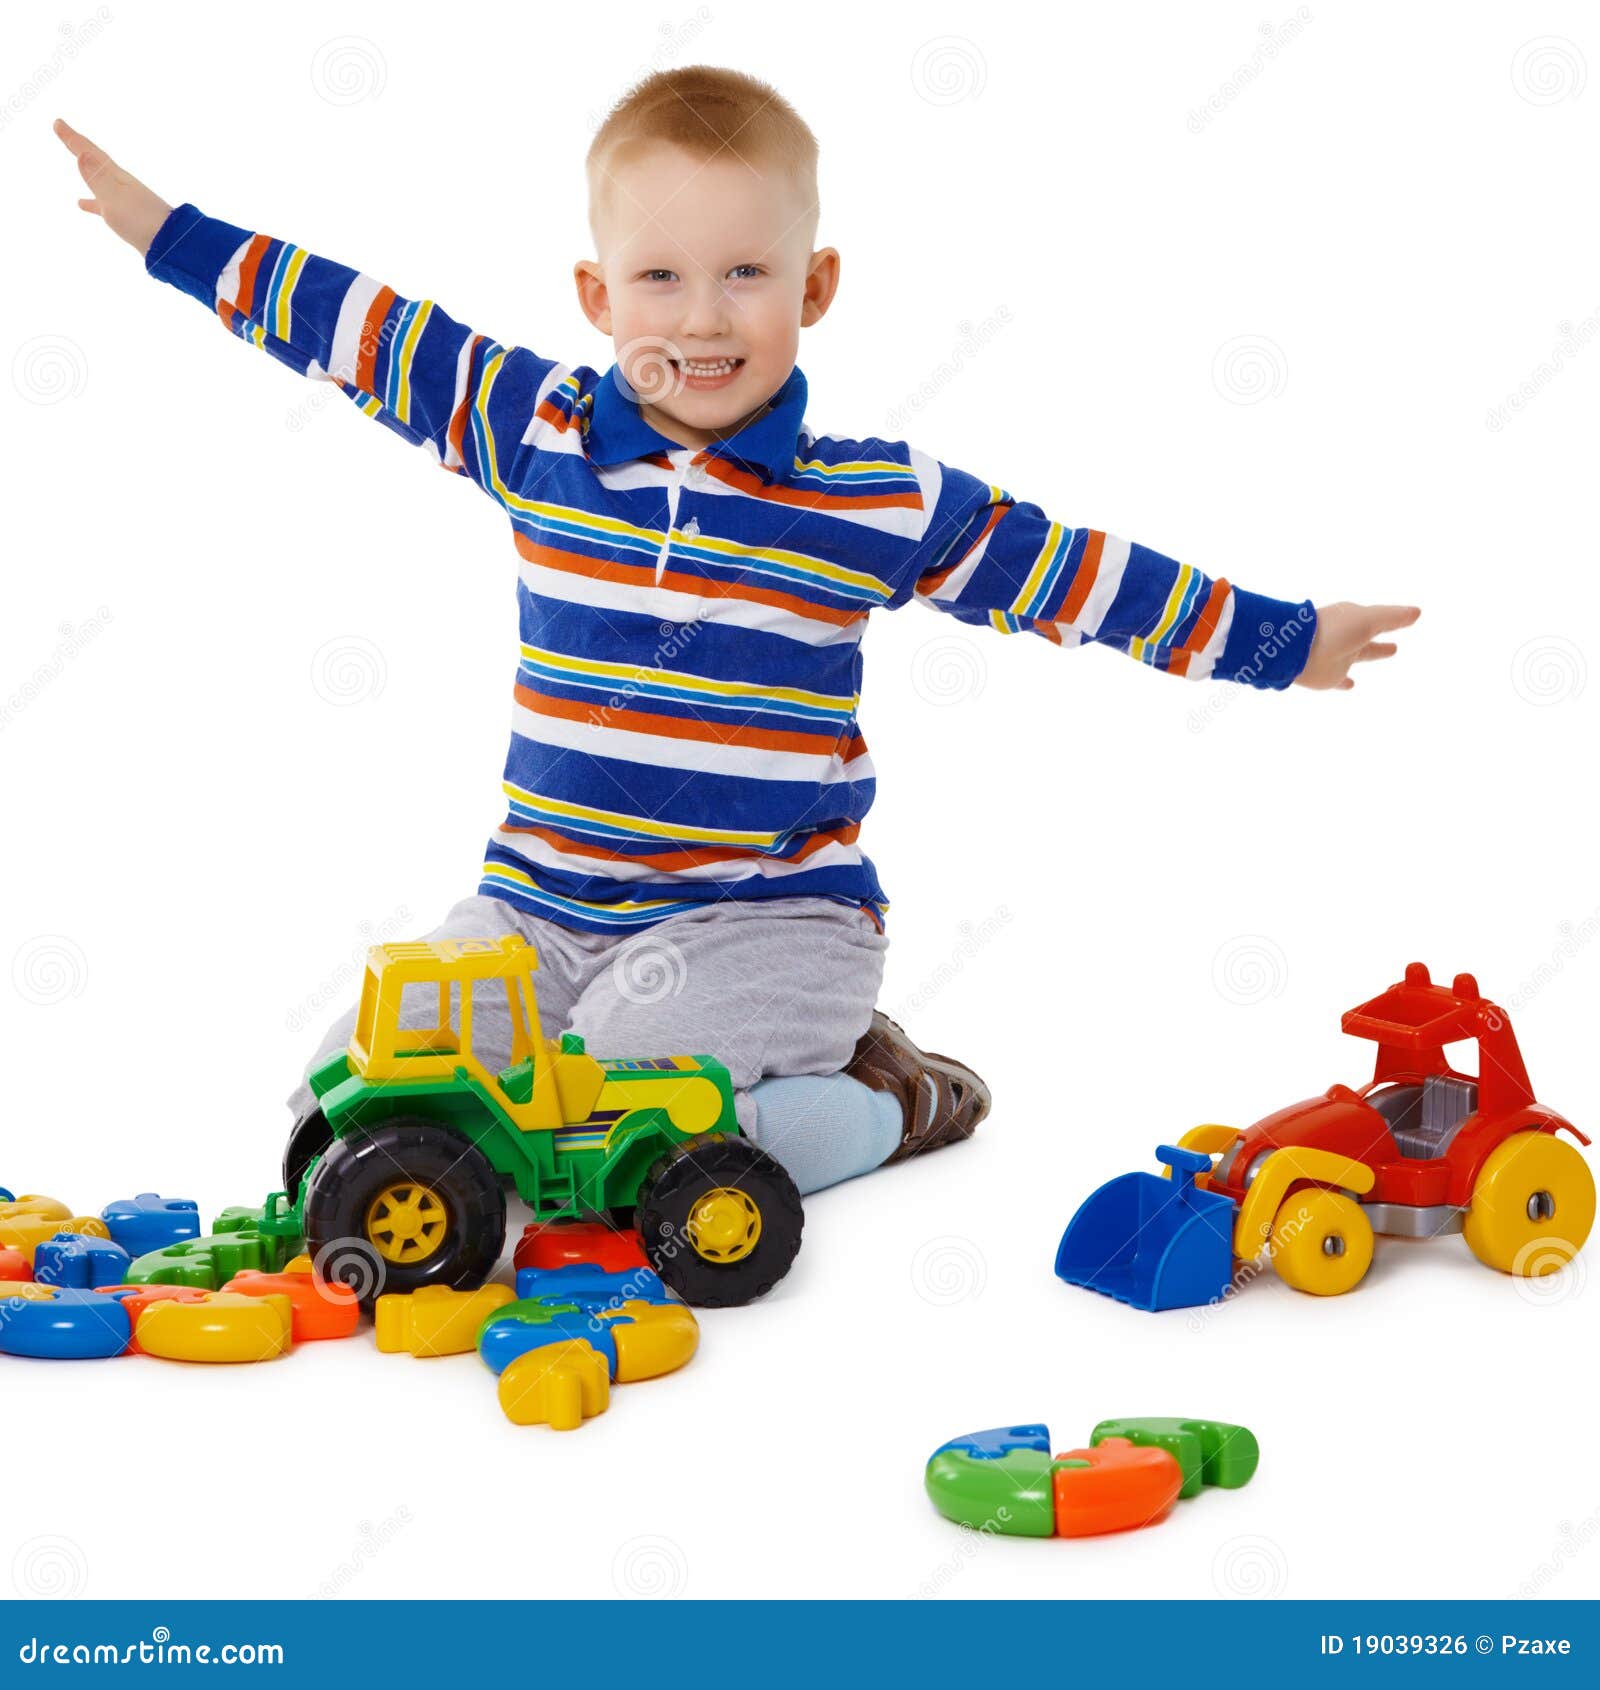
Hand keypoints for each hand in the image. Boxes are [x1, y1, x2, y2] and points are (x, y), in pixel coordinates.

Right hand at [53, 118, 171, 255]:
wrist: (171, 246)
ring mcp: (125, 201)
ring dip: (86, 169)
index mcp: (117, 177)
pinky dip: (92, 202)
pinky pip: (104, 205)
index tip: (58, 122)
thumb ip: (98, 177)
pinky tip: (83, 204)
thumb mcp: (115, 198)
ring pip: (100, 180)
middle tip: (64, 132)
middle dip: (79, 147)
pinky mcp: (128, 219)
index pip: (91, 153)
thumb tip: (83, 153)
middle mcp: (121, 185)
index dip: (73, 139)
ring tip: (75, 161)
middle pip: (95, 161)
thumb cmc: (142, 222)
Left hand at [1295, 601, 1419, 690]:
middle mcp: (1346, 637)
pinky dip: (1345, 682)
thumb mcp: (1369, 620)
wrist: (1299, 651)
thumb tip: (1417, 612)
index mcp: (1354, 619)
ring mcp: (1337, 656)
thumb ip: (1393, 617)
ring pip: (1359, 655)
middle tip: (1396, 645)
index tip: (1408, 618)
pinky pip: (1339, 679)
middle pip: (1369, 638)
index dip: (1392, 620)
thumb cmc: (1335, 630)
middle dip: (1382, 640)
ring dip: (1371, 653)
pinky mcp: (1328, 676)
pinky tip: (1351, 685)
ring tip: (1389, 651)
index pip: (1378, 619)